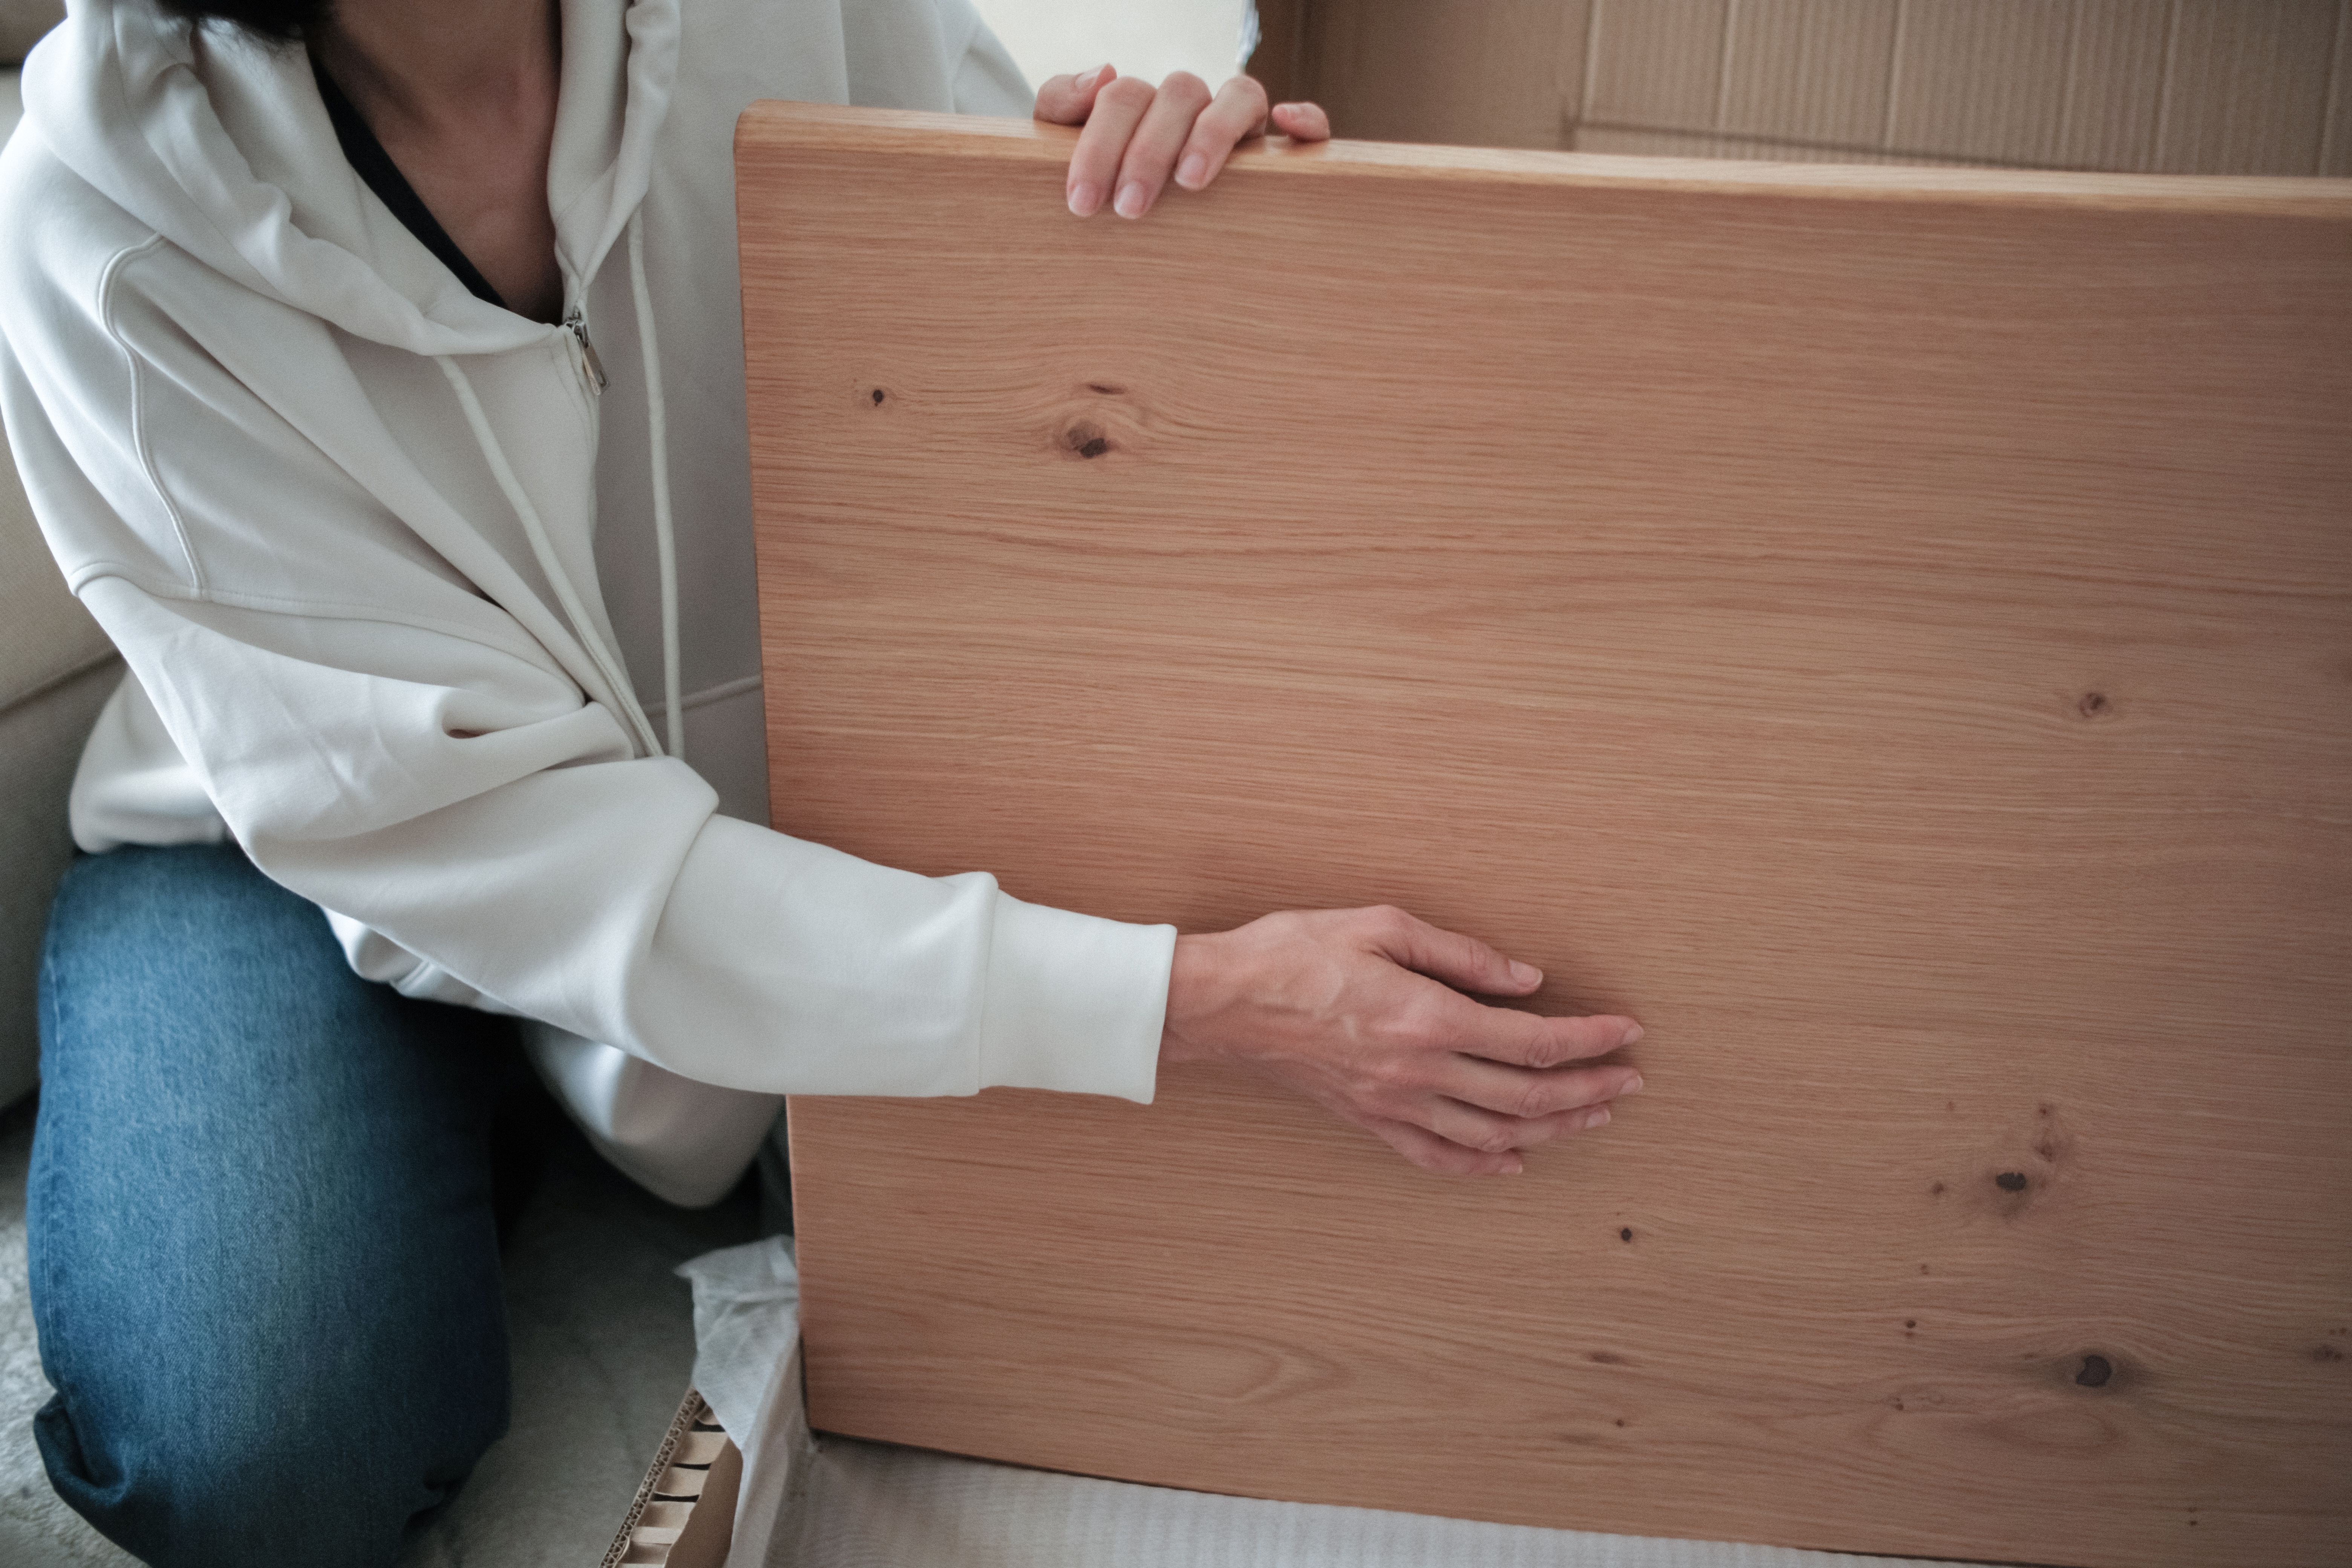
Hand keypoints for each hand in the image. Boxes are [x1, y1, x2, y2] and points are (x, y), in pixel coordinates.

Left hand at [1035, 65, 1331, 218]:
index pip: (1123, 95)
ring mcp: (1238, 125)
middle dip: (1148, 150)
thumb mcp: (1064, 155)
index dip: (1099, 143)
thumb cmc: (1105, 196)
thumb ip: (1061, 109)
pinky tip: (1287, 126)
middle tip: (1129, 208)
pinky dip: (1305, 119)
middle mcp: (1191, 108)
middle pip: (1177, 92)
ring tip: (1190, 182)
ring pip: (1239, 95)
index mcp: (1142, 105)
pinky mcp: (1280, 154)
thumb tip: (1101, 73)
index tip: (1082, 200)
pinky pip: (1308, 124)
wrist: (1130, 238)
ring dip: (1213, 133)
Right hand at [1159, 906, 1644, 1175]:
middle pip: (1527, 1096)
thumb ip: (1464, 954)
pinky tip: (1514, 1162)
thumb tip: (1528, 981)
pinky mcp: (1368, 1121)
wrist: (1223, 1002)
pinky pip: (1436, 1157)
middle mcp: (1419, 1072)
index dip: (1589, 1040)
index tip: (1627, 1031)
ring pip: (1494, 1134)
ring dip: (1553, 1130)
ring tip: (1594, 1117)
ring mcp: (1393, 1105)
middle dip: (1590, 1090)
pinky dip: (1483, 1166)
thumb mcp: (1383, 925)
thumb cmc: (1296, 951)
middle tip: (1630, 1081)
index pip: (1533, 1042)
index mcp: (1429, 1018)